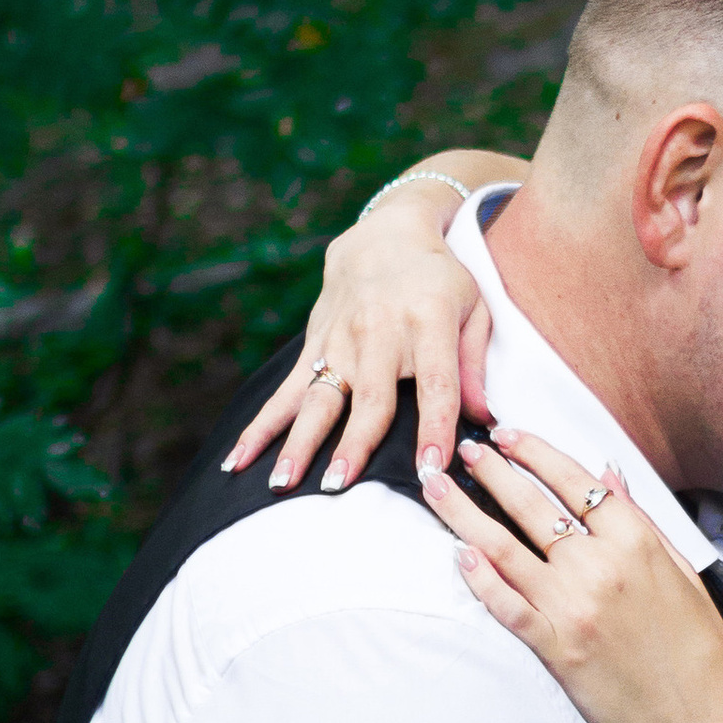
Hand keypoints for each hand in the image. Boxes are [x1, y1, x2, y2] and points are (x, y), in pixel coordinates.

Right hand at [226, 182, 492, 488]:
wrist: (386, 236)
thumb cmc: (440, 280)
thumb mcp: (473, 309)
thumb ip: (475, 365)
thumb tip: (483, 420)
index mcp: (430, 322)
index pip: (436, 385)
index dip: (435, 428)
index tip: (431, 469)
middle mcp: (380, 331)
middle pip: (369, 399)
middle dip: (355, 445)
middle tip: (340, 487)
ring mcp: (341, 339)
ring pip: (318, 399)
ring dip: (299, 443)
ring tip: (282, 484)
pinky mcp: (314, 345)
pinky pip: (285, 391)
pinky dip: (262, 427)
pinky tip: (239, 460)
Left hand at [422, 425, 722, 722]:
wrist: (689, 722)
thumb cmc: (695, 650)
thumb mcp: (682, 572)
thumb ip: (641, 519)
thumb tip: (607, 473)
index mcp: (637, 541)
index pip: (574, 480)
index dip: (534, 452)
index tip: (506, 434)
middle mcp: (600, 566)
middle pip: (531, 504)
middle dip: (490, 470)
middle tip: (462, 448)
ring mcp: (572, 606)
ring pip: (503, 547)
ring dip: (462, 511)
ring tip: (435, 485)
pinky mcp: (552, 646)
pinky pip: (504, 604)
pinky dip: (478, 578)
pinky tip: (456, 554)